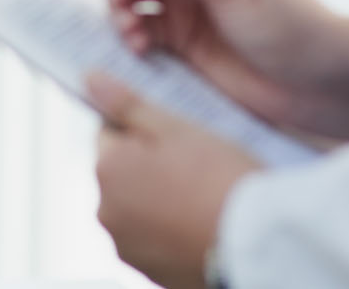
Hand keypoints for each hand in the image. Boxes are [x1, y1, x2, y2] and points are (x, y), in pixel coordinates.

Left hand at [85, 74, 260, 288]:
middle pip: (122, 173)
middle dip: (150, 166)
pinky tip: (201, 223)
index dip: (144, 130)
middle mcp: (106, 211)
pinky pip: (154, 239)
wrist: (259, 243)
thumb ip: (127, 104)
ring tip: (203, 197)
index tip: (177, 137)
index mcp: (106, 170)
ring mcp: (126, 246)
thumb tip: (90, 79)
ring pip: (138, 207)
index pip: (110, 133)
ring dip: (160, 199)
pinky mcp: (149, 271)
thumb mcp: (176, 128)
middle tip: (196, 166)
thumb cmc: (221, 179)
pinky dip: (171, 230)